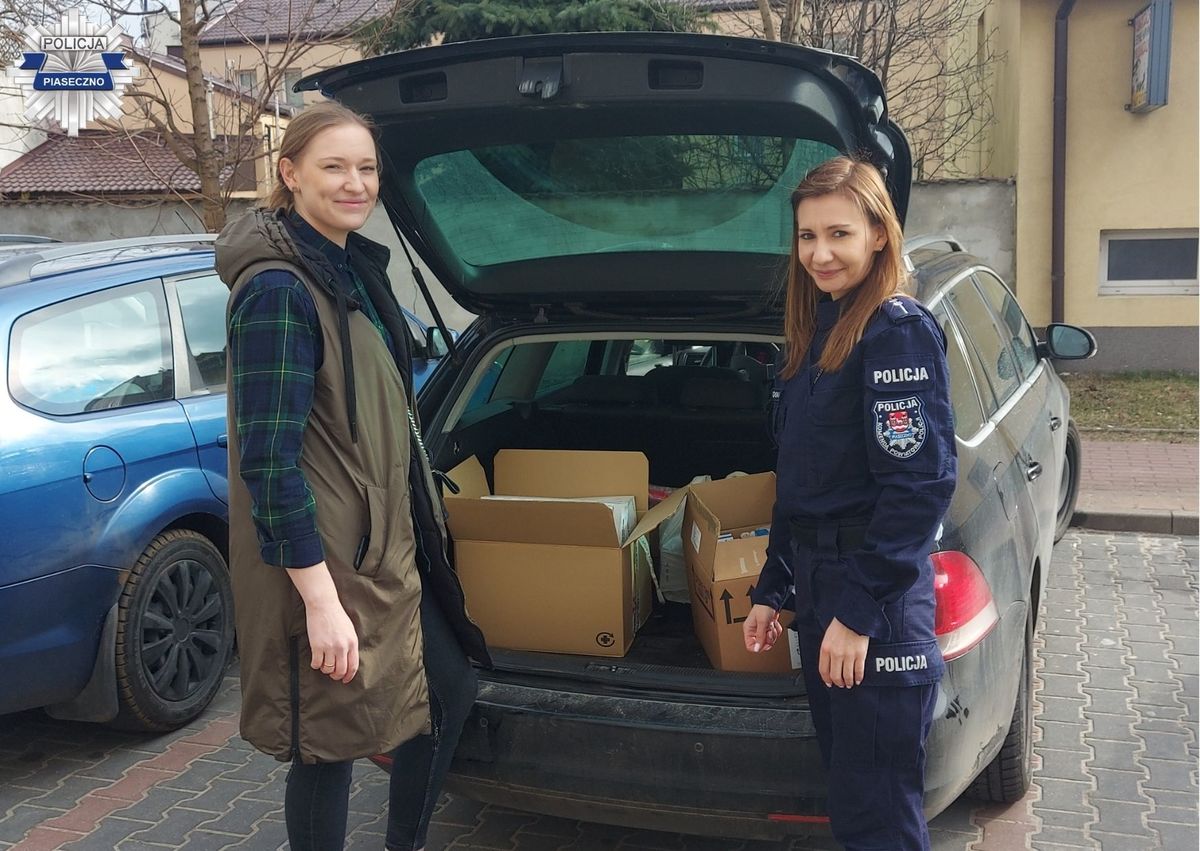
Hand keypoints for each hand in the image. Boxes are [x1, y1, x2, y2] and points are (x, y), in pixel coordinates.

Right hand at [286, 563, 359, 683]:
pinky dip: (315, 665)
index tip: (345, 680)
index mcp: (352, 643)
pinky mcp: (317, 646)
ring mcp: (329, 647)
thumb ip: (350, 645)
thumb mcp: (350, 630)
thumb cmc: (336, 617)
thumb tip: (348, 660)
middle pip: (340, 670)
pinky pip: (316, 663)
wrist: (324, 606)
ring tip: (324, 664)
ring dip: (325, 669)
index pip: (353, 666)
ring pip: (328, 669)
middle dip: (336, 675)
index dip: (349, 676)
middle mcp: (342, 647)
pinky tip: (316, 660)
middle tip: (333, 674)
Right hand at [743, 604, 782, 652]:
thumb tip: (757, 649)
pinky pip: (775, 635)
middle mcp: (754, 632)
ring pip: (769, 641)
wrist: (771, 601)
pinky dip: (776, 630)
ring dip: (773, 633)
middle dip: (768, 638)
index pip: (750, 646)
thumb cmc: (763, 608)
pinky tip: (773, 623)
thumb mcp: (762, 623)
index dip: (759, 646)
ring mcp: (762, 630)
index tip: (765, 643)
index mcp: (748, 630)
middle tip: (768, 631)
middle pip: (762, 644)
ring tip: (771, 625)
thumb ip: (760, 637)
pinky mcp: (768, 629)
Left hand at [819, 617, 868, 687]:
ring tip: (849, 683)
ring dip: (848, 682)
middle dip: (838, 683)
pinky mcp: (860, 655)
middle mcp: (836, 654)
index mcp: (826, 649)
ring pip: (847, 676)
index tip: (829, 683)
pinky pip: (859, 671)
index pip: (824, 670)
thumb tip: (828, 665)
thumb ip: (827, 651)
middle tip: (840, 684)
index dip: (826, 679)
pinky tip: (858, 679)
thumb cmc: (841, 625)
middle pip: (835, 676)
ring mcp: (848, 655)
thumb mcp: (827, 637)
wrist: (853, 617)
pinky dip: (858, 678)